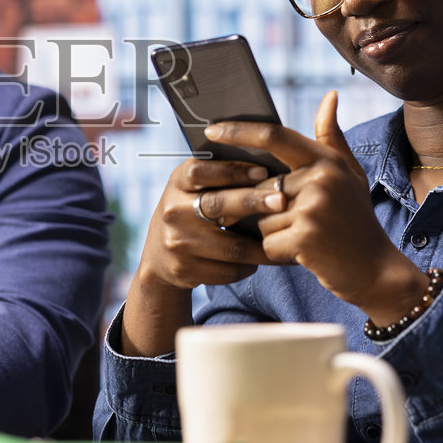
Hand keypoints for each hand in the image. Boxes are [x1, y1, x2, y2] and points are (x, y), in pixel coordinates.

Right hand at [138, 158, 284, 291]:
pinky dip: (249, 266)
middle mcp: (173, 210)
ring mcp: (177, 242)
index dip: (233, 171)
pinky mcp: (185, 270)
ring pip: (232, 247)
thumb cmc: (190, 213)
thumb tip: (267, 171)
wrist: (159, 258)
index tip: (263, 171)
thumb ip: (219, 179)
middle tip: (282, 201)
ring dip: (263, 246)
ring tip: (284, 238)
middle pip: (218, 205)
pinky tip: (258, 260)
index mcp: (177, 183)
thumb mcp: (193, 189)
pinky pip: (229, 270)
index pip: (201, 171)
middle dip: (254, 202)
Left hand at [206, 91, 426, 325]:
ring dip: (275, 232)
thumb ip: (331, 137)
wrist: (375, 269)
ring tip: (308, 237)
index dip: (239, 132)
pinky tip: (305, 253)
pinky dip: (279, 252)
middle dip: (267, 210)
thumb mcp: (349, 174)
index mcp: (326, 160)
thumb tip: (330, 95)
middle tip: (300, 224)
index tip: (211, 130)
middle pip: (262, 188)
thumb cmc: (355, 219)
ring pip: (261, 218)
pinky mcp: (304, 237)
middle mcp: (320, 179)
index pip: (274, 136)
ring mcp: (312, 208)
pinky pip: (267, 242)